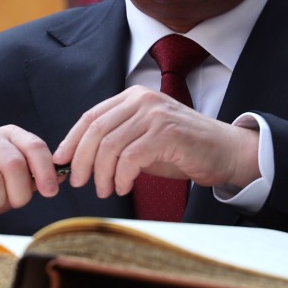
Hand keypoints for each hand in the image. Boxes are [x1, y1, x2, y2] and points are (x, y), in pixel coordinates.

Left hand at [52, 86, 260, 198]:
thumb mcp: (144, 138)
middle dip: (82, 160)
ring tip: (105, 190)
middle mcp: (142, 100)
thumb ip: (117, 141)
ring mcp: (155, 115)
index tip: (61, 162)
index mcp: (133, 97)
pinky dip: (121, 177)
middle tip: (80, 182)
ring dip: (101, 174)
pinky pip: (130, 158)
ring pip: (110, 145)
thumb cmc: (183, 149)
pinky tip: (123, 187)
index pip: (91, 117)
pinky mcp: (166, 133)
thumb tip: (80, 160)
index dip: (72, 141)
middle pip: (96, 130)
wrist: (226, 151)